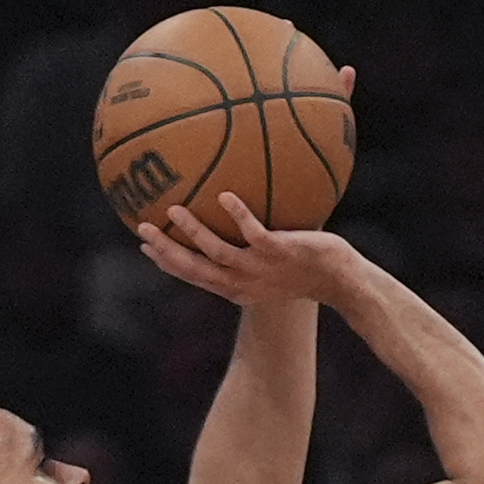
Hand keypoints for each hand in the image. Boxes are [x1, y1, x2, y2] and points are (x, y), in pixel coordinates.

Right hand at [138, 194, 361, 306]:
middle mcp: (244, 283)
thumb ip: (250, 243)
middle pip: (195, 269)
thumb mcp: (272, 263)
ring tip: (174, 208)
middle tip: (141, 229)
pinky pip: (254, 232)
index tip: (144, 247)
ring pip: (217, 252)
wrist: (341, 281)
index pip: (195, 276)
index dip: (168, 263)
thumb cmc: (308, 269)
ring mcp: (261, 268)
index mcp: (237, 288)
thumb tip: (234, 208)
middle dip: (166, 251)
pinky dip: (238, 215)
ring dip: (193, 231)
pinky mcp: (280, 251)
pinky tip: (225, 195)